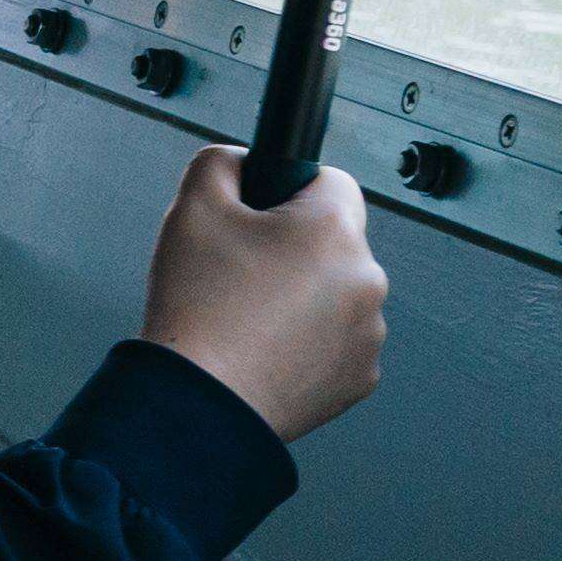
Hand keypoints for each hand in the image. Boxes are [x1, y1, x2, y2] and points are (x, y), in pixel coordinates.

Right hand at [139, 146, 388, 440]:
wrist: (202, 400)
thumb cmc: (199, 306)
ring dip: (303, 294)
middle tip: (240, 268)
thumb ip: (220, 161)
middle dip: (293, 246)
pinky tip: (264, 346)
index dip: (289, 188)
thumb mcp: (191, 206)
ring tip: (248, 314)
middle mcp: (366, 278)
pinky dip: (308, 340)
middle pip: (333, 240)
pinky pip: (338, 340)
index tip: (260, 211)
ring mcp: (370, 333)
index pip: (331, 179)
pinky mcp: (360, 376)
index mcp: (333, 230)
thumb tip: (240, 160)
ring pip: (337, 291)